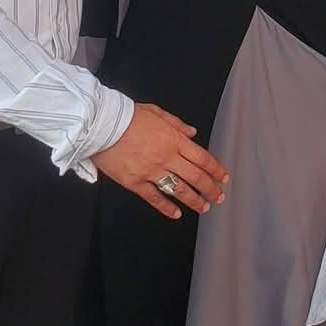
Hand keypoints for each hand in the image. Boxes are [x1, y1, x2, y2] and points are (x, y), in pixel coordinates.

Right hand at [92, 103, 230, 219]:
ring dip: (194, 200)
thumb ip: (177, 124)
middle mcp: (166, 157)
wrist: (102, 125)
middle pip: (196, 177)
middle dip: (211, 189)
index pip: (202, 158)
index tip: (224, 178)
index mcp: (174, 140)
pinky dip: (167, 207)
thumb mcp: (157, 112)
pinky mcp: (135, 182)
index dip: (216, 170)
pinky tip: (176, 213)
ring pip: (179, 190)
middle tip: (219, 197)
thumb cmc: (128, 116)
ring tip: (204, 207)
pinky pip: (155, 198)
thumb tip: (192, 133)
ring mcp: (151, 172)